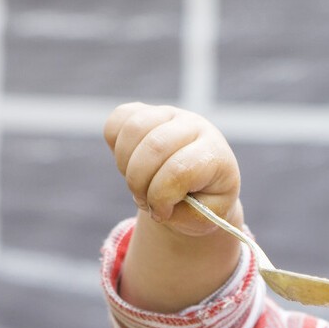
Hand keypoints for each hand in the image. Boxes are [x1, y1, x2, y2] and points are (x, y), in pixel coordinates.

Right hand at [104, 103, 241, 237]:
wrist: (197, 183)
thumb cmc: (202, 201)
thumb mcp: (206, 216)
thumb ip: (188, 211)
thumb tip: (160, 201)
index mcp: (214, 153)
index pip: (180, 169)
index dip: (161, 197)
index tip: (161, 213)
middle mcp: (194, 126)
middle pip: (155, 147)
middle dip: (139, 183)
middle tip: (144, 201)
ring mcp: (168, 114)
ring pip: (134, 128)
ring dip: (126, 166)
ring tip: (137, 183)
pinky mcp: (144, 111)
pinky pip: (118, 120)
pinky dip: (115, 146)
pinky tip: (129, 164)